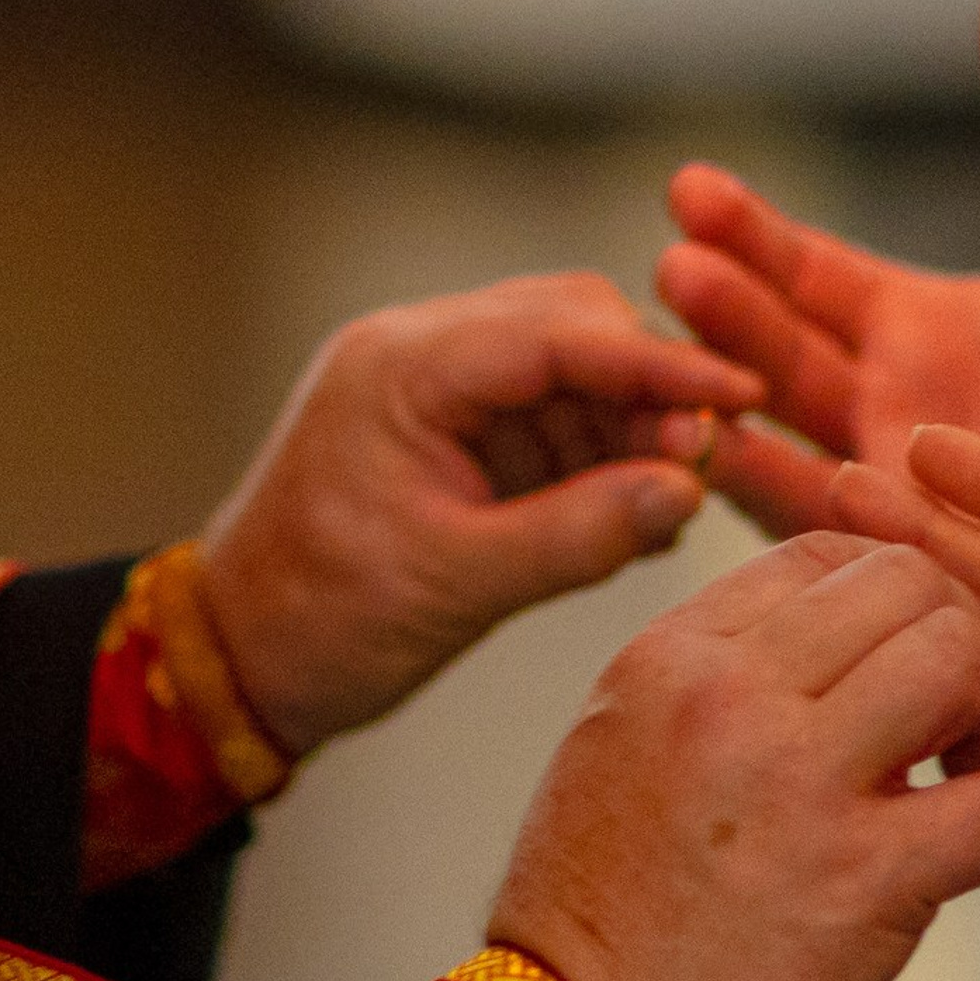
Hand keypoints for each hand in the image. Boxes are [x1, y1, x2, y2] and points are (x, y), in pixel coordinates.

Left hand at [197, 274, 758, 760]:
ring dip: (629, 422)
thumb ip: (577, 534)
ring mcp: (433, 385)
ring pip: (568, 367)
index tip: (743, 392)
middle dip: (650, 385)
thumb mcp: (457, 585)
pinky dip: (597, 453)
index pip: (556, 333)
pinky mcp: (450, 428)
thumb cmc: (321, 620)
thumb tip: (686, 491)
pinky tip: (635, 505)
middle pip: (570, 326)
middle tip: (707, 460)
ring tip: (675, 496)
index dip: (660, 361)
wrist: (236, 654)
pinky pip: (546, 414)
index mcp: (402, 367)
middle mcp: (417, 351)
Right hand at [488, 532, 979, 980]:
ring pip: (961, 656)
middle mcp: (728, 695)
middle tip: (969, 715)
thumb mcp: (616, 746)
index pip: (824, 556)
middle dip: (963, 636)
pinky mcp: (860, 884)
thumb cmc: (596, 919)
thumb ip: (704, 684)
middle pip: (906, 585)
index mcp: (669, 657)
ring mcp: (795, 783)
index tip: (911, 659)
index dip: (896, 593)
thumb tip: (805, 652)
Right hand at [658, 0, 979, 550]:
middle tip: (679, 266)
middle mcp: (885, 410)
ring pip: (786, 447)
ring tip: (697, 374)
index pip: (805, 274)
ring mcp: (899, 498)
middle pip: (776, 353)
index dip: (747, 233)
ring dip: (737, 407)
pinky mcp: (930, 574)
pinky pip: (851, 548)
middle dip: (723, 311)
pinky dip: (805, 509)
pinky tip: (780, 472)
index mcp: (915, 328)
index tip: (687, 189)